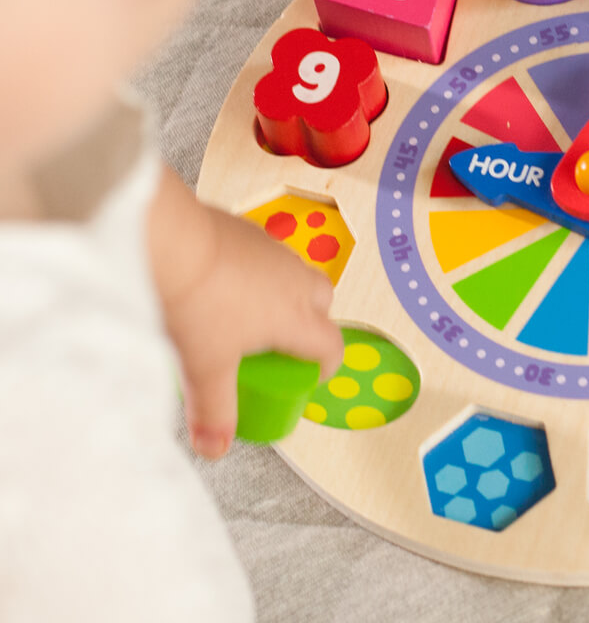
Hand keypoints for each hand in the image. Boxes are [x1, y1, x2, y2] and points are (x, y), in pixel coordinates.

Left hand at [150, 169, 343, 458]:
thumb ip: (214, 410)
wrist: (168, 240)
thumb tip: (214, 448)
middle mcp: (294, 280)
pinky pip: (264, 252)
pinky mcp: (246, 228)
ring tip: (245, 311)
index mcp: (296, 317)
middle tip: (281, 340)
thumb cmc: (196, 302)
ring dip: (283, 291)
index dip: (327, 365)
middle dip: (313, 320)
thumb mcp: (204, 367)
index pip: (331, 345)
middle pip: (324, 300)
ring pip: (294, 273)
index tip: (311, 376)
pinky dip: (253, 268)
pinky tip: (220, 280)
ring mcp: (273, 250)